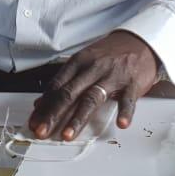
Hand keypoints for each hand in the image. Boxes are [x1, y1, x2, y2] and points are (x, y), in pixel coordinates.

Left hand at [28, 30, 159, 140]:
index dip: (43, 105)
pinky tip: (121, 123)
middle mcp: (93, 68)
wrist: (140, 41)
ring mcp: (112, 76)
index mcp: (79, 62)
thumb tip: (42, 102)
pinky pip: (128, 99)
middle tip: (42, 131)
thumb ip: (65, 81)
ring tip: (68, 134)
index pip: (56, 86)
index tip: (34, 121)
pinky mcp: (132, 83)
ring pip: (91, 98)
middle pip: (69, 93)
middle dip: (53, 114)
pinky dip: (125, 112)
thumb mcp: (84, 61)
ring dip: (78, 118)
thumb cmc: (110, 54)